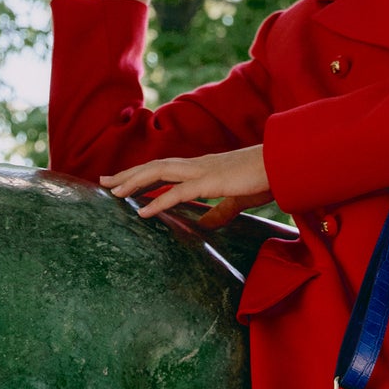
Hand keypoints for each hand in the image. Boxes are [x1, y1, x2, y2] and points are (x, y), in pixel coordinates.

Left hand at [101, 143, 271, 227]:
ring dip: (134, 182)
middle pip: (153, 166)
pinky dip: (158, 201)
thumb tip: (204, 223)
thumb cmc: (264, 178)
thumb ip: (220, 211)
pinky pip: (178, 192)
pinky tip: (143, 212)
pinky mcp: (211, 182)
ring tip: (113, 193)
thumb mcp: (238, 200)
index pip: (164, 169)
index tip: (121, 182)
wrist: (284, 165)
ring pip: (159, 172)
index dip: (141, 174)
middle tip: (103, 182)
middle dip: (127, 174)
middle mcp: (197, 165)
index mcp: (202, 168)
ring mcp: (202, 171)